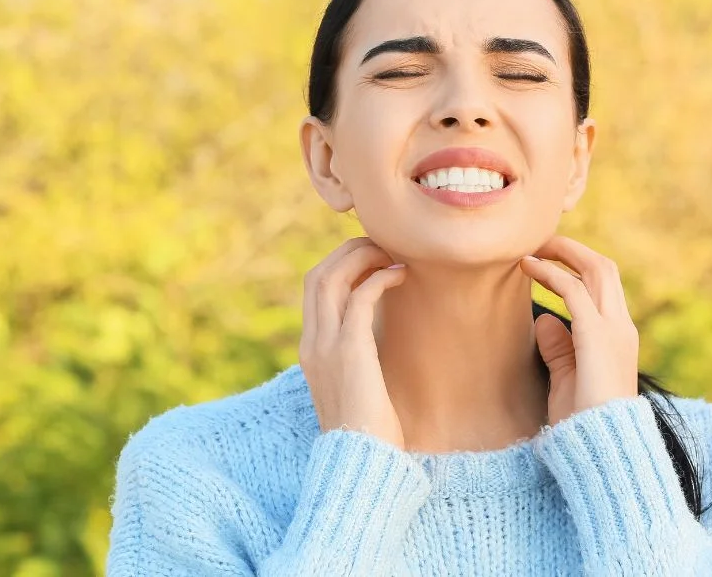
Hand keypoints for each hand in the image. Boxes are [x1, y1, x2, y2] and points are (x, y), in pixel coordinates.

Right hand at [299, 237, 408, 448]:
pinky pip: (360, 297)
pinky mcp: (349, 350)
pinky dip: (379, 278)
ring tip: (391, 255)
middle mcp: (312, 343)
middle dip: (348, 252)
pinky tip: (401, 278)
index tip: (370, 259)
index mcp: (311, 351)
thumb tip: (377, 345)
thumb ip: (357, 362)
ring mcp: (326, 346)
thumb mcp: (355, 390)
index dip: (340, 265)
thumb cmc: (368, 433)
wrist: (361, 462)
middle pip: (318, 275)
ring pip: (332, 277)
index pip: (314, 290)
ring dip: (362, 257)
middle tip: (381, 248)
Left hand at [518, 235, 639, 424]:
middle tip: (539, 240)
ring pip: (596, 269)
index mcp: (618, 336)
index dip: (577, 265)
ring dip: (562, 252)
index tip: (546, 257)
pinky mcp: (597, 336)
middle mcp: (621, 327)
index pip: (604, 285)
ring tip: (531, 245)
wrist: (601, 448)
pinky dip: (550, 274)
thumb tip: (544, 319)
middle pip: (605, 268)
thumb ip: (559, 349)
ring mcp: (613, 329)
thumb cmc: (582, 422)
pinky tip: (528, 267)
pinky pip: (574, 291)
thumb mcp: (567, 379)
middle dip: (572, 249)